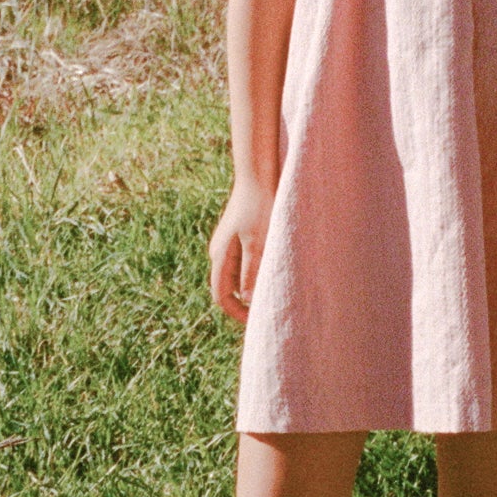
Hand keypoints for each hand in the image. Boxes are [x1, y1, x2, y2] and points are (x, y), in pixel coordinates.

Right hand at [209, 180, 273, 322]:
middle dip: (246, 302)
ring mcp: (228, 244)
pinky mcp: (239, 235)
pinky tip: (274, 267)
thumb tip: (247, 300)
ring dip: (253, 285)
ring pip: (237, 275)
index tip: (258, 322)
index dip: (238, 314)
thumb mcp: (257, 242)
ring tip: (276, 287)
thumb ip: (251, 272)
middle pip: (228, 288)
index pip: (222, 296)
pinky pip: (244, 262)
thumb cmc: (259, 207)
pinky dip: (256, 270)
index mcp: (220, 256)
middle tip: (271, 308)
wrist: (257, 174)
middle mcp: (220, 252)